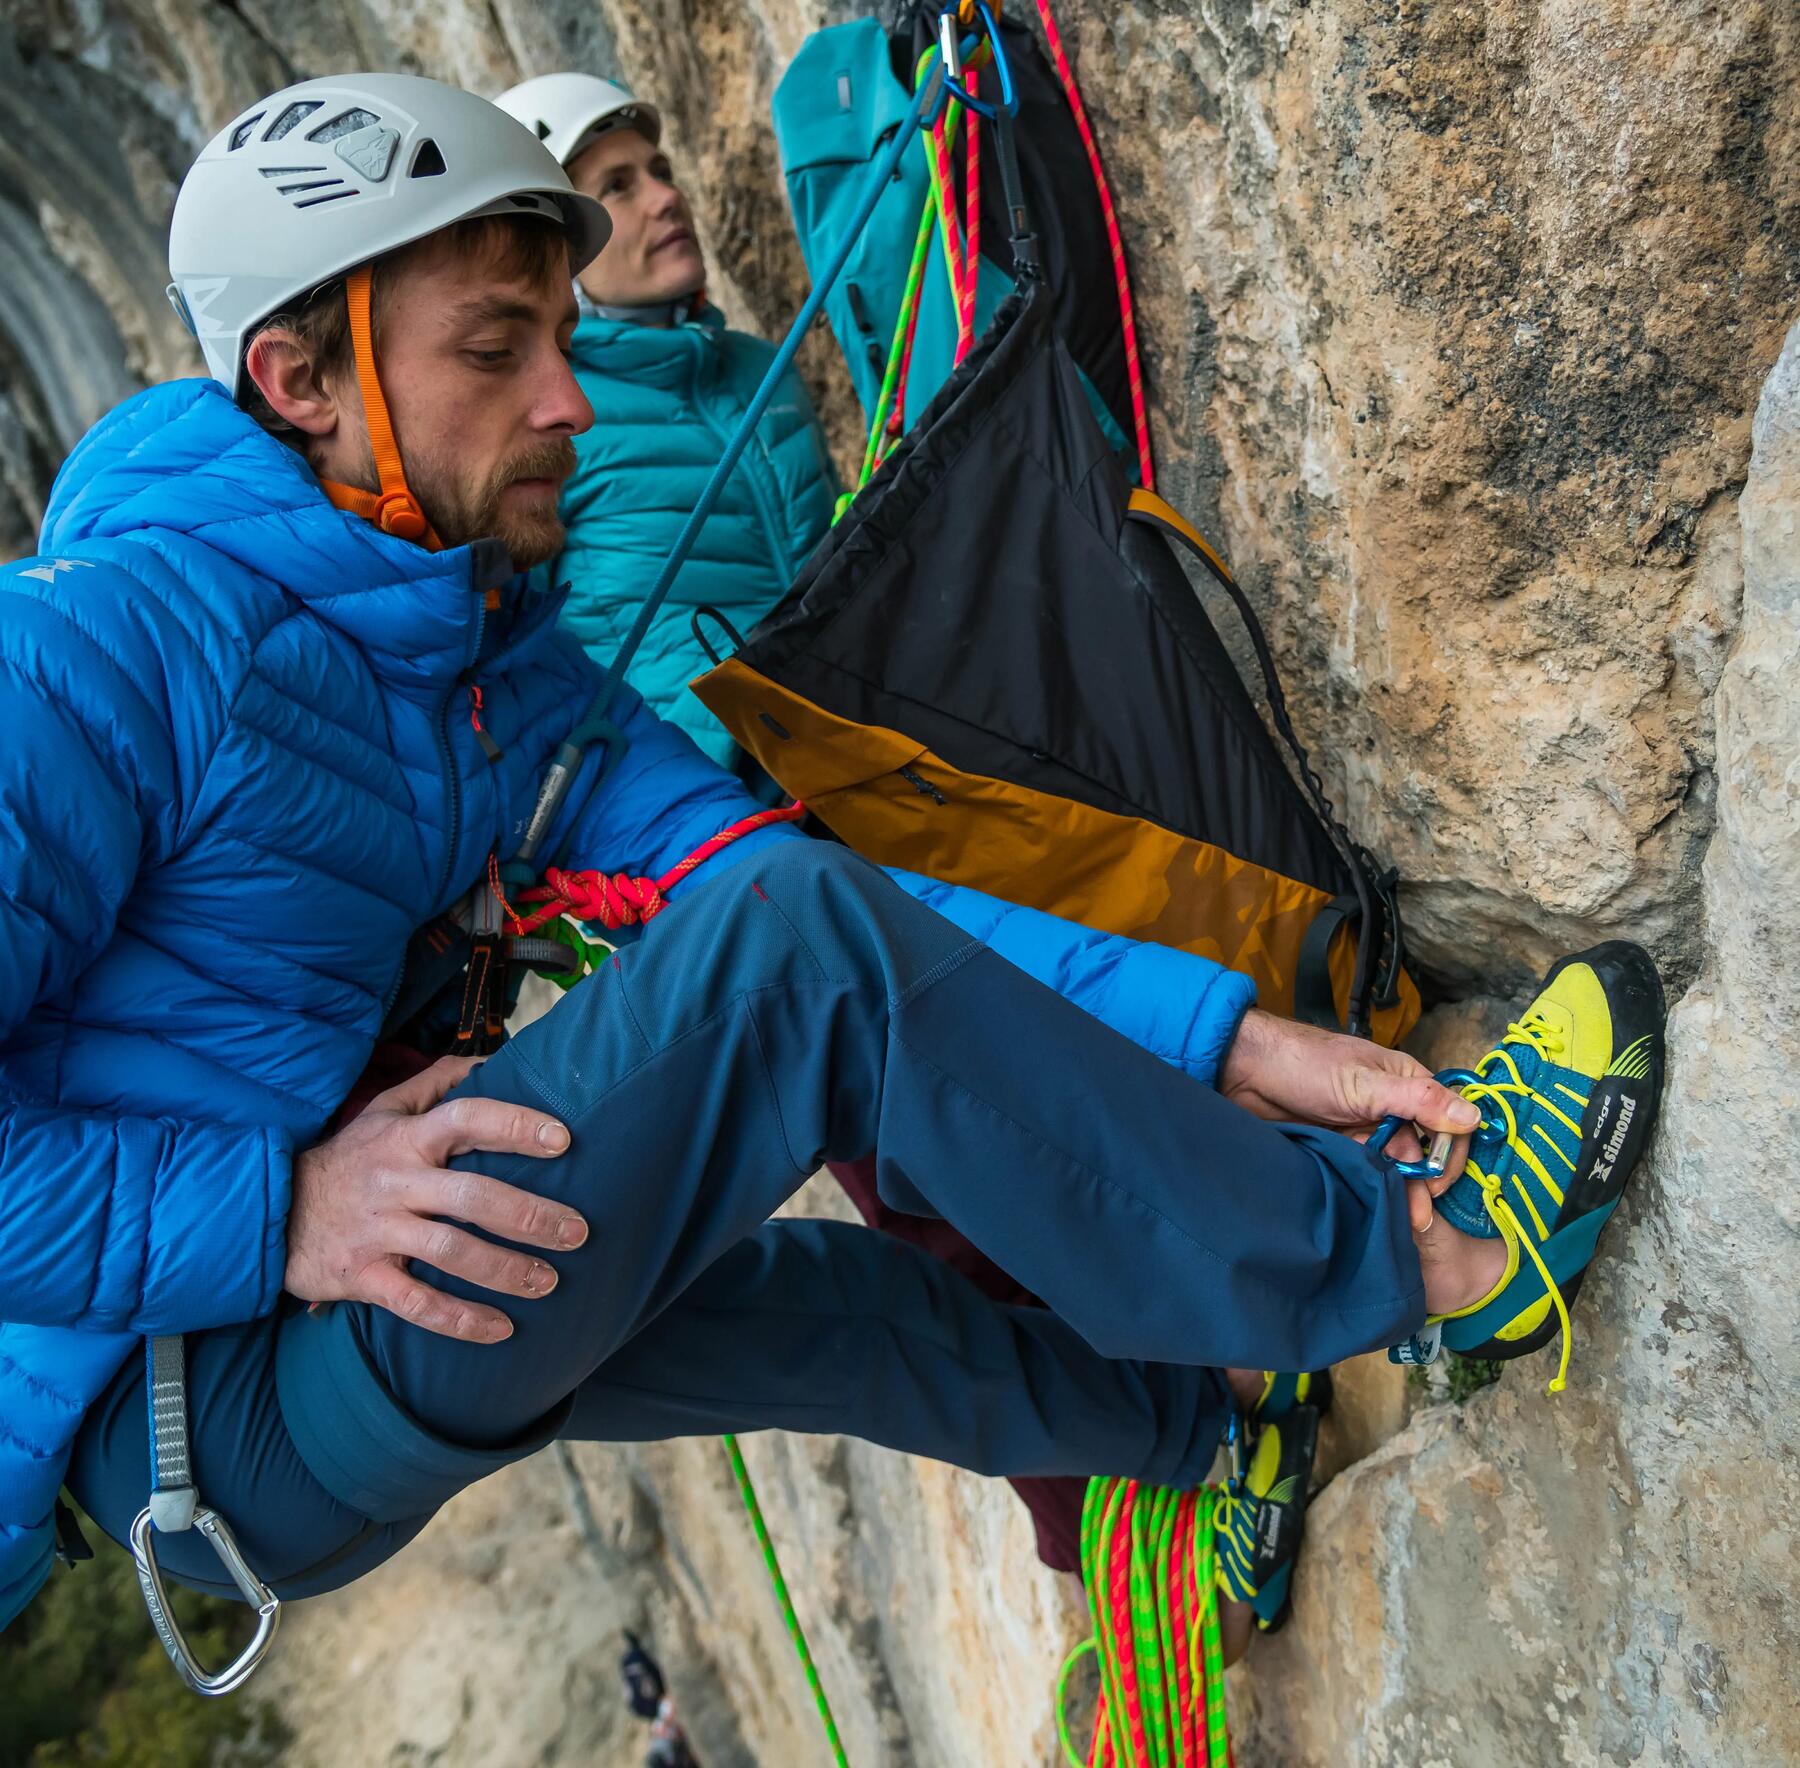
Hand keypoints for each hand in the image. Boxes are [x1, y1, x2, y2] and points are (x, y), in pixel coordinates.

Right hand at [284, 1055, 587, 1342]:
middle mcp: (396, 1182)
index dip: (515, 1126)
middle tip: (578, 1231)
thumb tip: (489, 1060)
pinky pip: (416, 1303)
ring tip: (550, 1282)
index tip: (563, 1139)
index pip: (466, 1119)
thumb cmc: (348, 1158)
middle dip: (530, 1216)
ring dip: (506, 1270)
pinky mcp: (363, 1276)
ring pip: (451, 1253)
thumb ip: (437, 1083)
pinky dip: (459, 1320)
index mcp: (406, 1138)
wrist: (272, 1210)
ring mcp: (379, 1231)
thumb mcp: (384, 1110)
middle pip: (471, 1196)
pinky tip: (500, 1329)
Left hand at [1218, 1009, 1480, 1229]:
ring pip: (1392, 1168)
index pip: (1447, 1123)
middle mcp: (1390, 1108)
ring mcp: (1363, 1130)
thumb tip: (1474, 1117)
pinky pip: (1364, 1174)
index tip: (1437, 1181)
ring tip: (1401, 1225)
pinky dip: (1371, 1192)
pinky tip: (1375, 1214)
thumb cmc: (1306, 1065)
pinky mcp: (1339, 1149)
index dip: (1447, 1154)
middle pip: (1421, 1152)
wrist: (1243, 1072)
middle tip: (1420, 1217)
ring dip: (1398, 1193)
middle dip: (1422, 1184)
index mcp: (1406, 1083)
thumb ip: (1418, 1101)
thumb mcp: (1365, 1083)